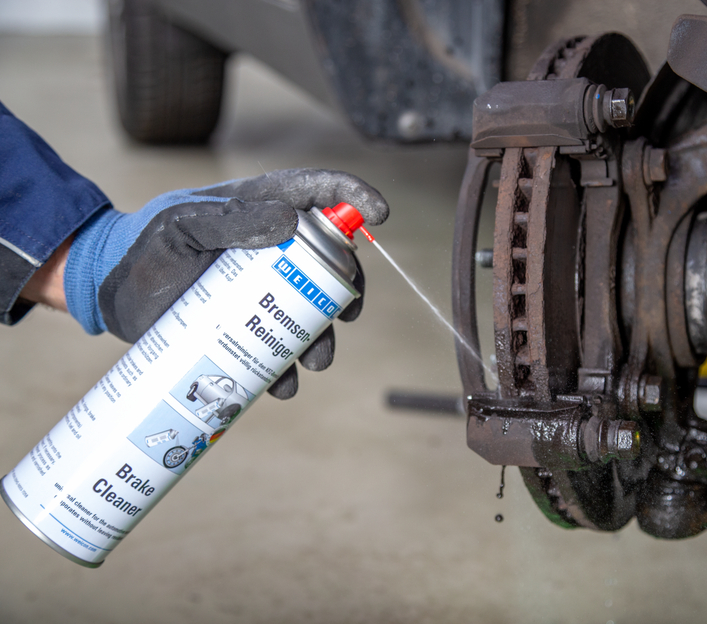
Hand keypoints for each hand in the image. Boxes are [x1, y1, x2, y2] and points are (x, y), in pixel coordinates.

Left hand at [62, 168, 388, 397]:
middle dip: (349, 287)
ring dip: (324, 339)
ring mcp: (263, 290)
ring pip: (313, 312)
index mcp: (260, 208)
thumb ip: (231, 218)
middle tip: (350, 312)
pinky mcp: (248, 326)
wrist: (111, 292)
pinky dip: (288, 371)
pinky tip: (282, 385)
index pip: (318, 192)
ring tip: (315, 362)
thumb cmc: (145, 247)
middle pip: (331, 261)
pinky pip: (280, 350)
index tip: (380, 215)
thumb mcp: (182, 226)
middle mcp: (271, 249)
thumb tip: (292, 222)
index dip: (354, 198)